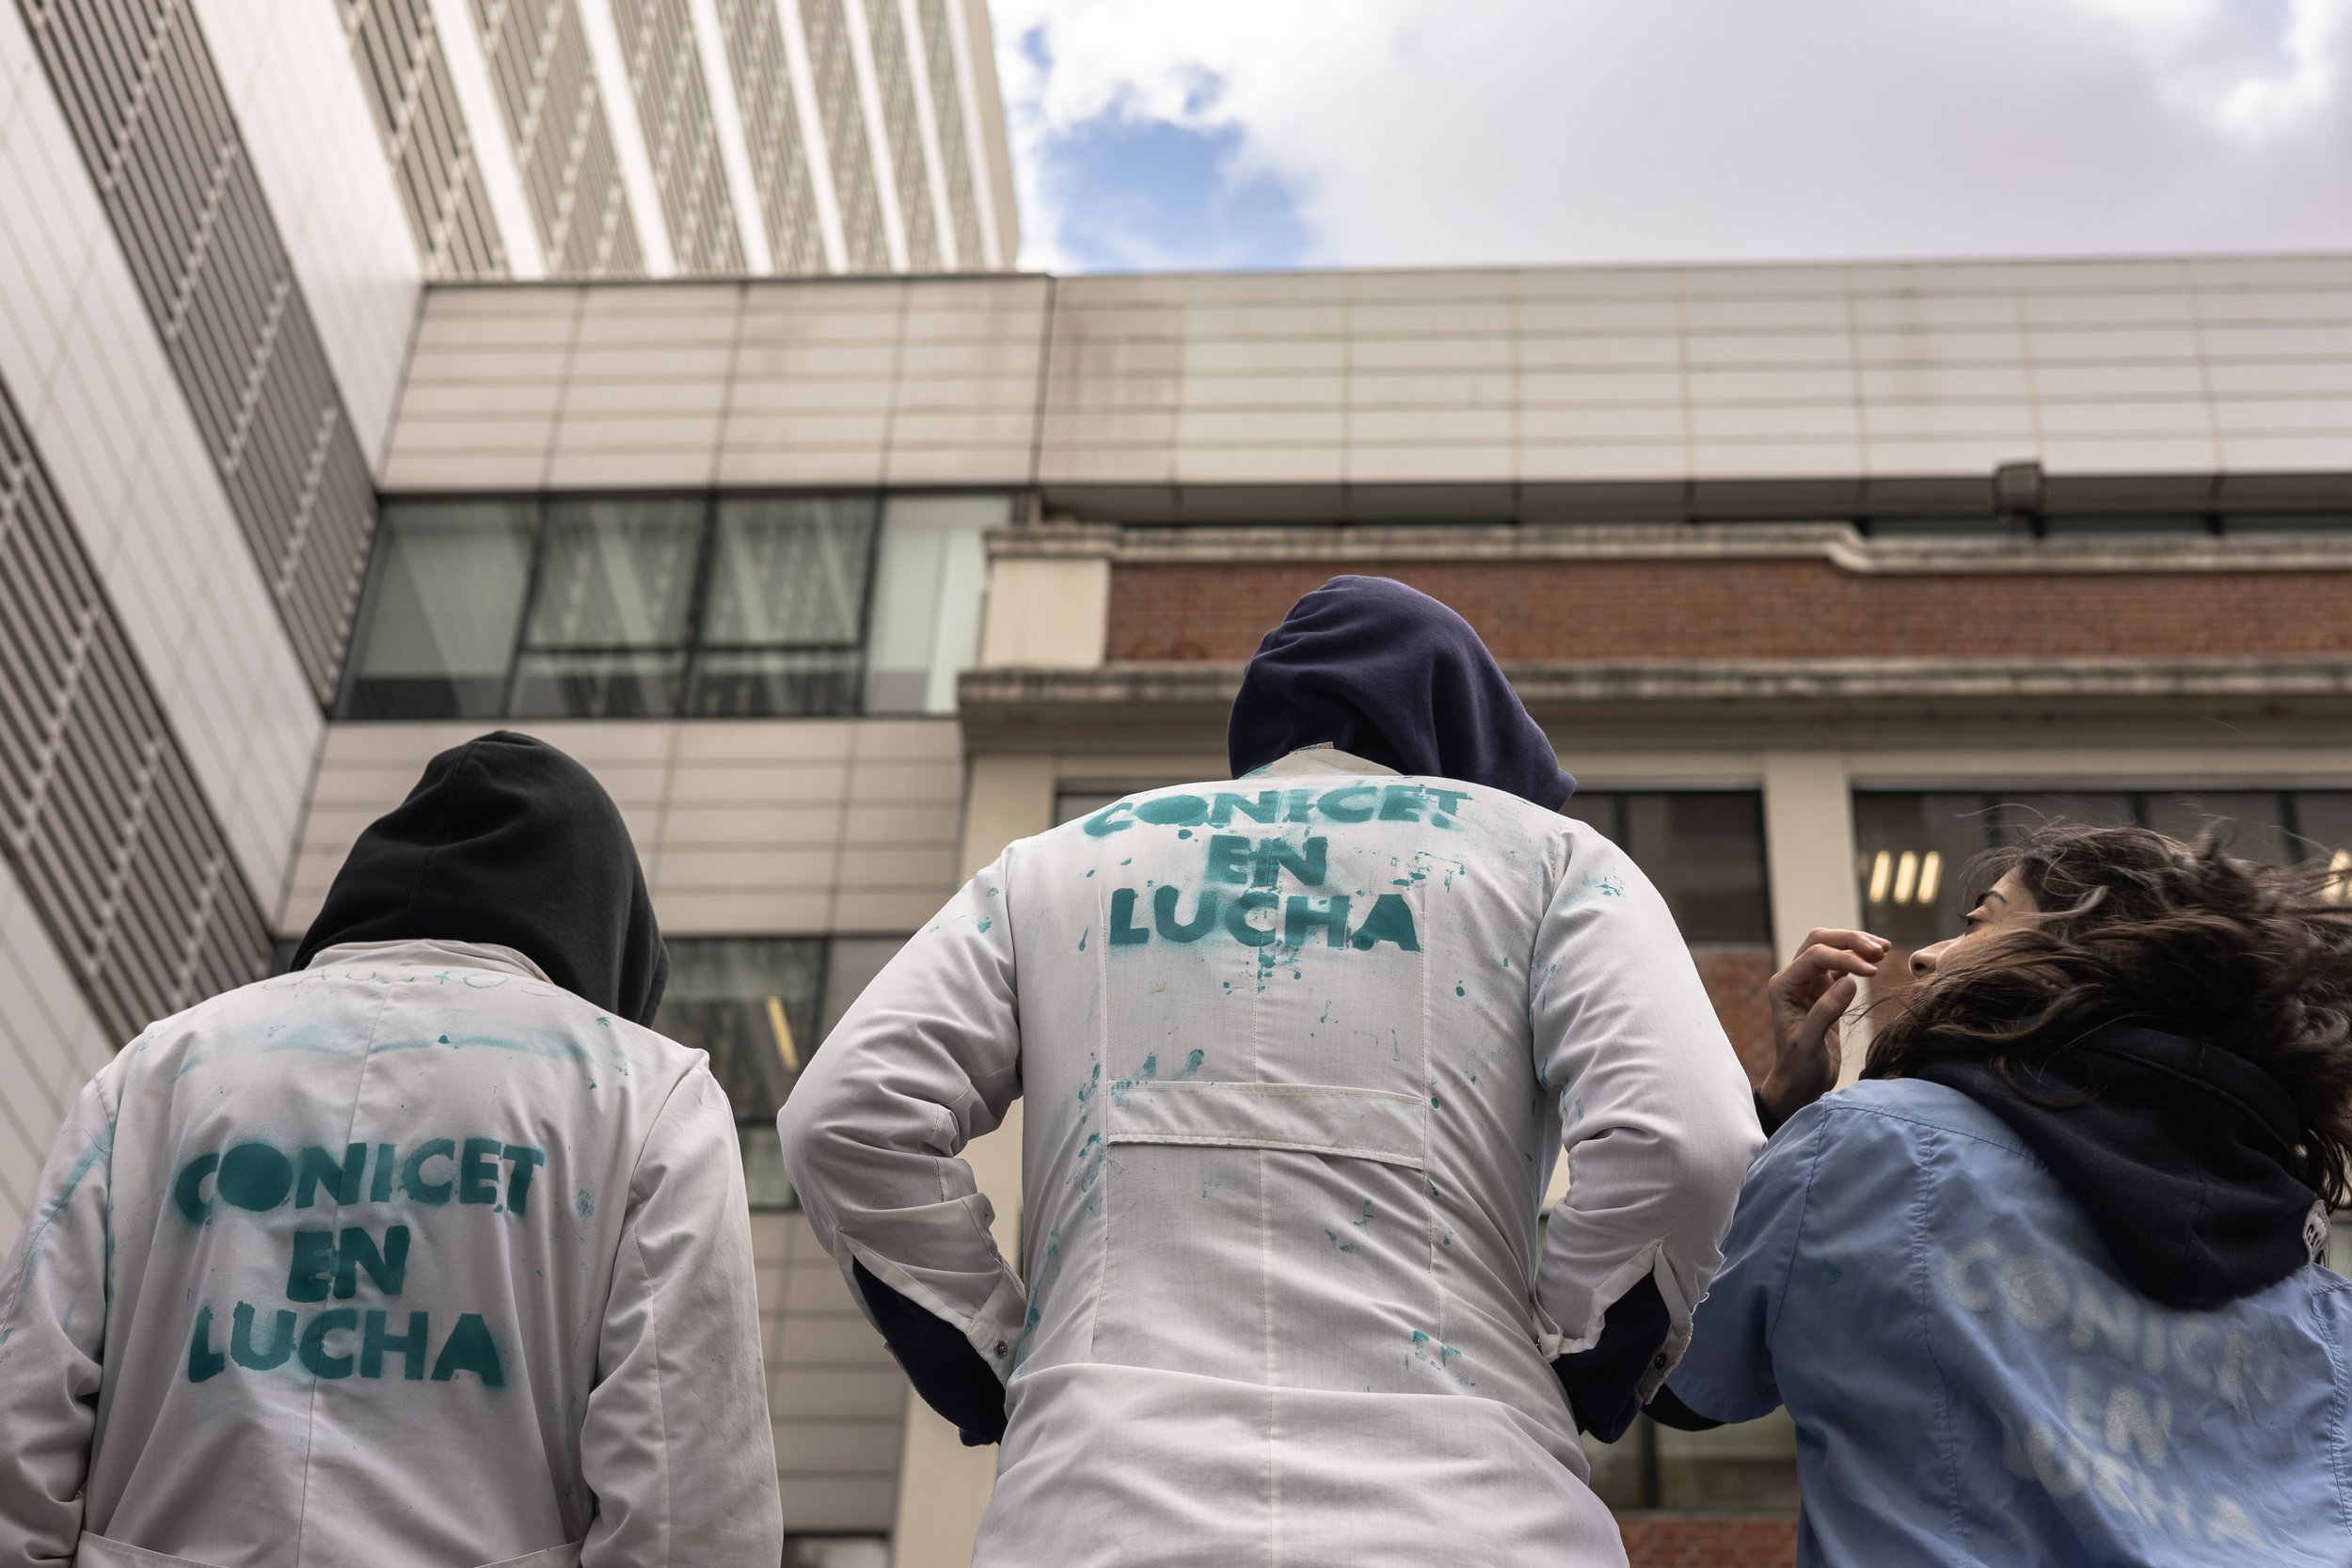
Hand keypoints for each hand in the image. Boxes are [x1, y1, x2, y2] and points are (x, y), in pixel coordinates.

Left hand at [1758, 929, 1886, 1123]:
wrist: (1800, 1085)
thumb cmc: (1799, 1067)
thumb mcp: (1810, 1042)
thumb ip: (1826, 1011)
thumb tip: (1849, 980)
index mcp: (1783, 986)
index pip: (1815, 955)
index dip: (1845, 956)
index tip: (1872, 971)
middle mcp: (1794, 980)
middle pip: (1821, 942)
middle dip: (1850, 941)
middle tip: (1880, 949)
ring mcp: (1810, 984)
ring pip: (1833, 950)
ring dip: (1856, 946)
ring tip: (1883, 949)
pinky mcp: (1825, 992)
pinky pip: (1842, 967)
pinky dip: (1859, 960)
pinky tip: (1877, 961)